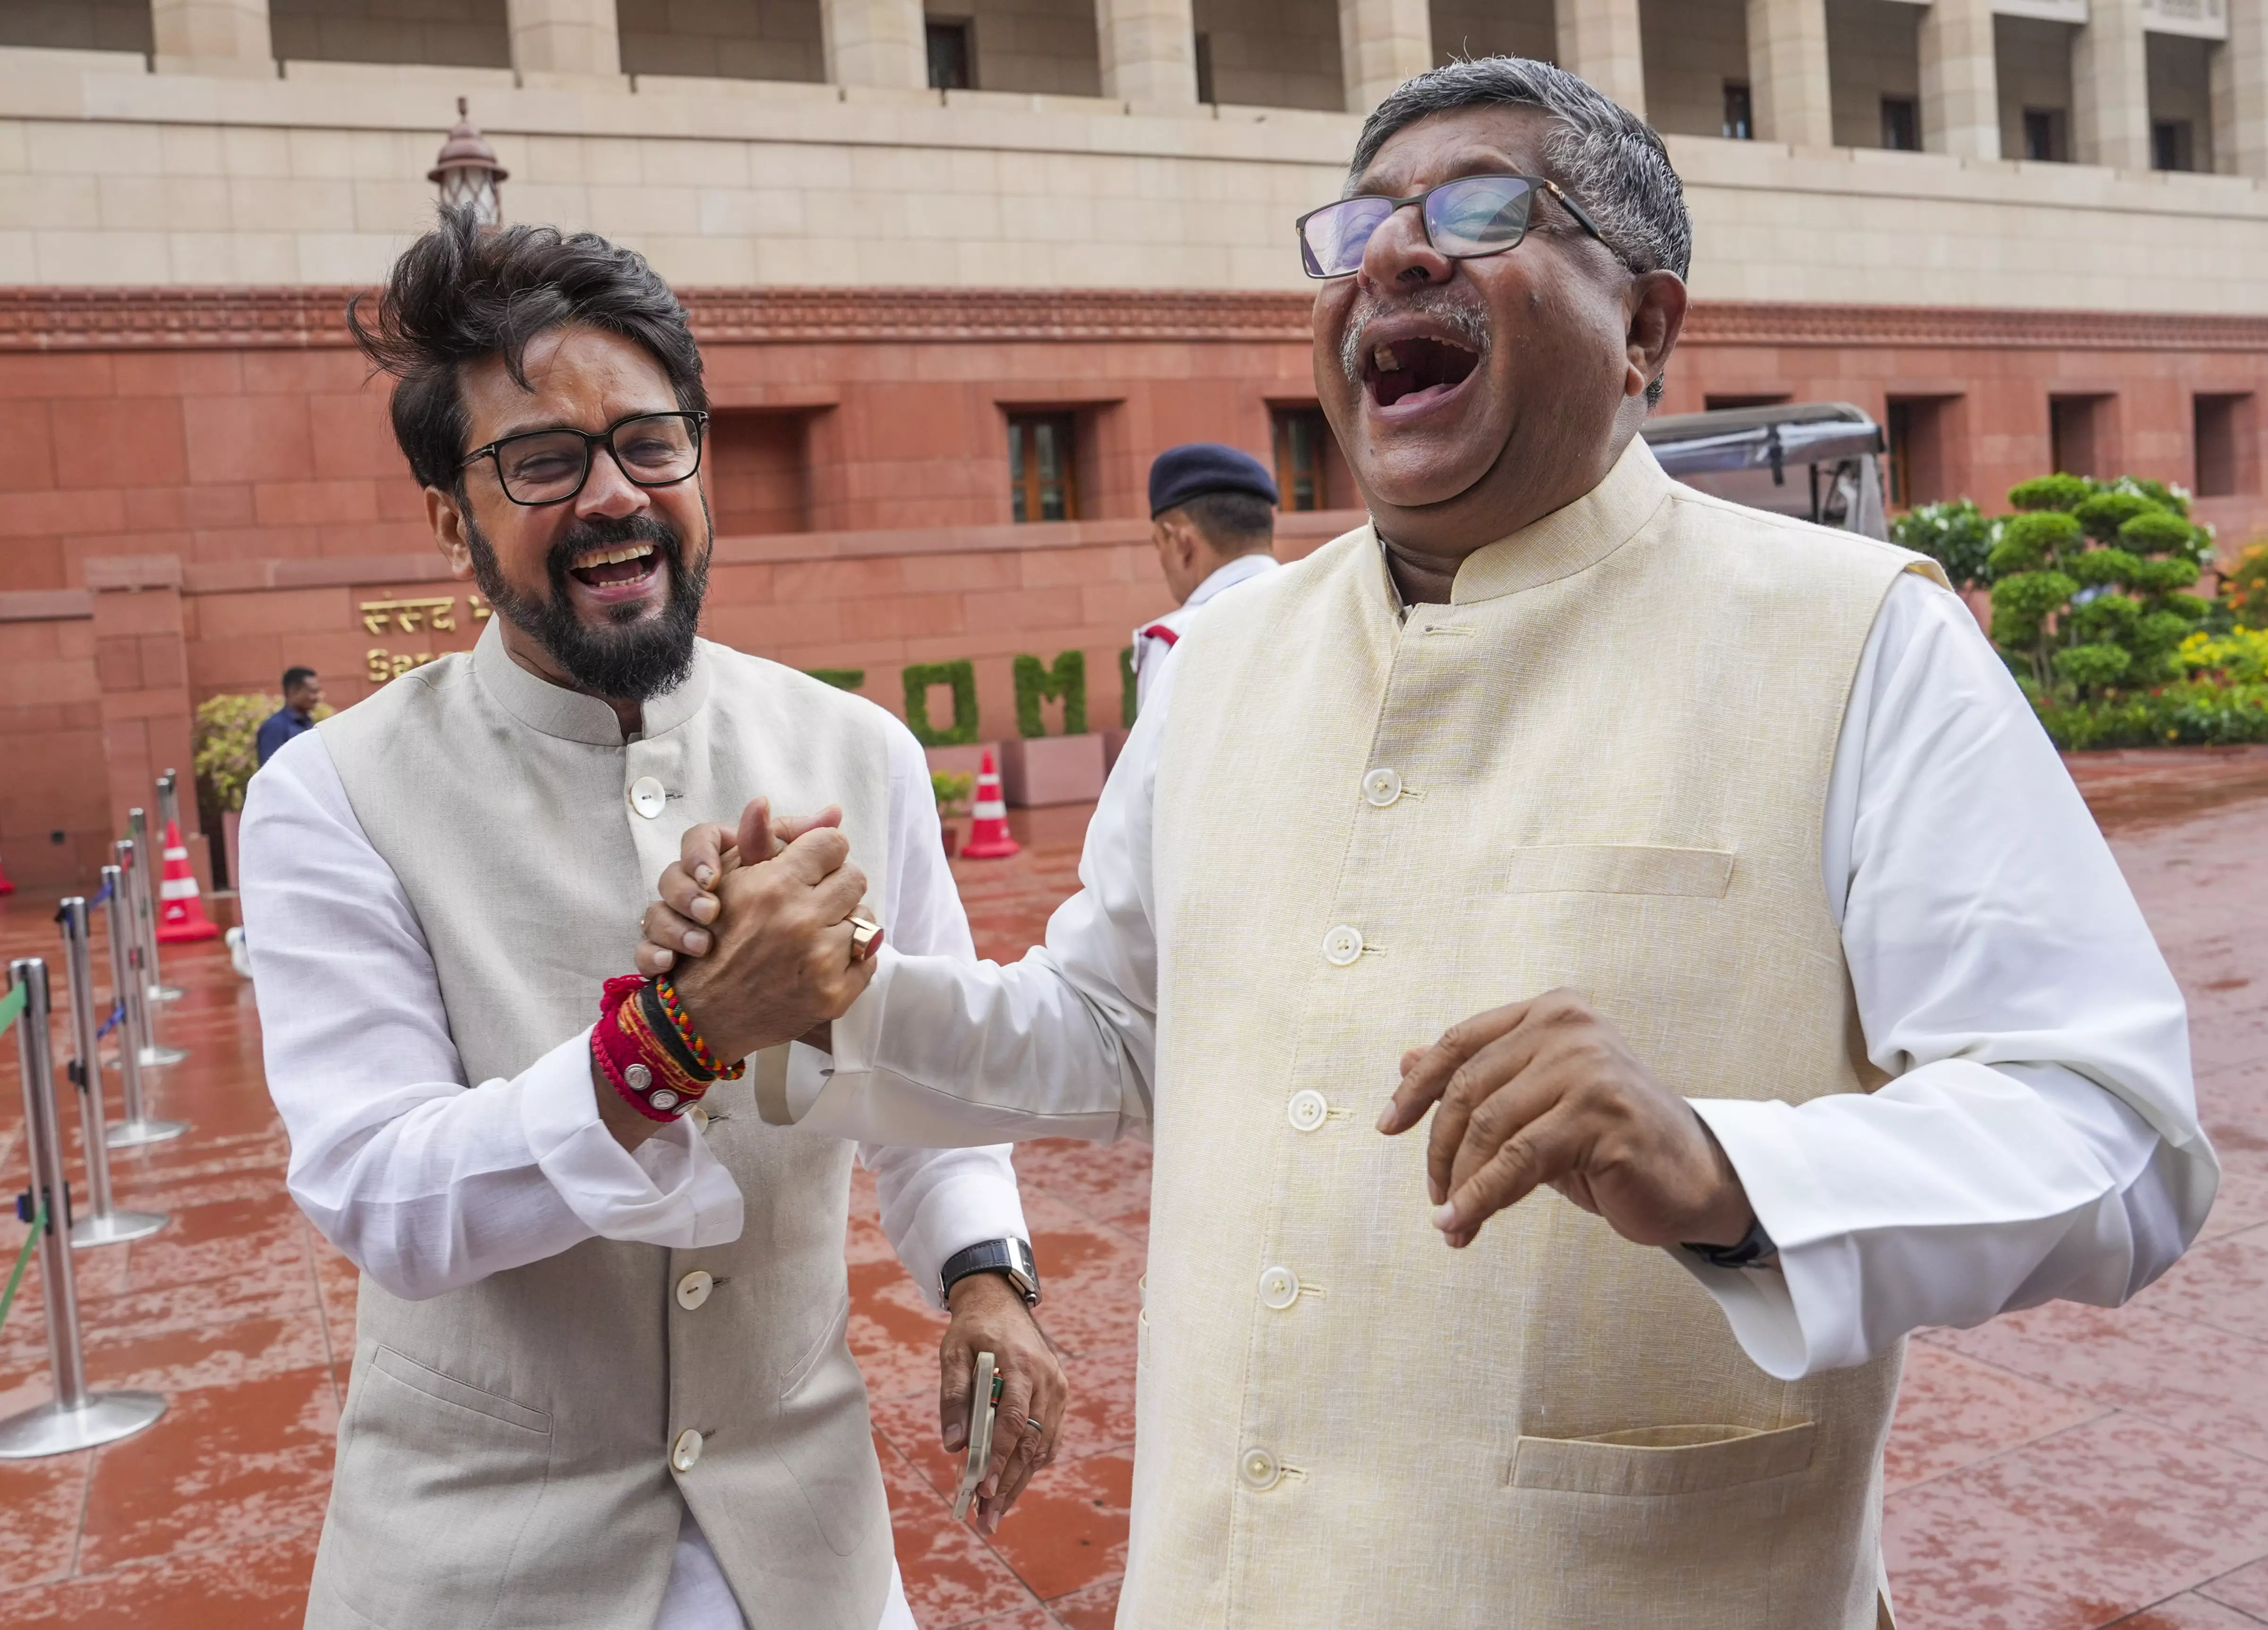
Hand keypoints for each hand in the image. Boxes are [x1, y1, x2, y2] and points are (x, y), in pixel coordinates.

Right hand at [647, 798, 874, 1061]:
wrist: (700, 1014)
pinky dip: (851, 956)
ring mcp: (820, 961)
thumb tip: (827, 809)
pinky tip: (822, 958)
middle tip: (816, 898)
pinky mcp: (833, 995)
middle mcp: (801, 921)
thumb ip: (768, 839)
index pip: (831, 844)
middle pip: (854, 878)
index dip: (821, 851)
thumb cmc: (713, 940)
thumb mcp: (730, 881)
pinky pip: (869, 958)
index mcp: (775, 886)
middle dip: (835, 883)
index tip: (813, 863)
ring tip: (816, 931)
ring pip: (864, 918)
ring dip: (843, 920)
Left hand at [938, 1272, 1065, 1534]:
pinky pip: (1049, 1437)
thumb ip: (953, 1396)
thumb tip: (953, 1443)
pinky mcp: (1058, 1394)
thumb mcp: (953, 1353)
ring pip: (1041, 1446)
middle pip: (1029, 1441)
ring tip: (994, 1513)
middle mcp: (1045, 1379)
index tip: (982, 1488)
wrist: (1000, 1301)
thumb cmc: (973, 1329)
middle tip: (985, 1519)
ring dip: (1019, 1481)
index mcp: (1019, 1364)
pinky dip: (1032, 1464)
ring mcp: (1057, 1388)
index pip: (1012, 1419)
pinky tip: (1013, 1485)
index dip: (999, 1456)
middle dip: (1007, 1483)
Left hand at [1376, 989, 1753, 1250]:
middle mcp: (1569, 1030)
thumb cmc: (1611, 1140)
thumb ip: (1481, 1078)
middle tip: (1434, 1196)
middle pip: (1469, 1089)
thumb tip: (1405, 1061)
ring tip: (1450, 1222)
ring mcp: (1588, 1069)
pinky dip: (1482, 1197)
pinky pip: (1518, 1162)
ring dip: (1460, 1183)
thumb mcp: (1537, 1103)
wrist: (1696, 1178)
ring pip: (1489, 1128)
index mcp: (1551, 1013)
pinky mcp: (1602, 1117)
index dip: (1419, 1086)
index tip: (1388, 1124)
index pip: (1461, 1042)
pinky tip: (1464, 1223)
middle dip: (1440, 1149)